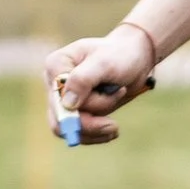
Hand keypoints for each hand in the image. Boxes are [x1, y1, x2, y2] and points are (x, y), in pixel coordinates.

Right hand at [44, 22, 157, 141]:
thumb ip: (83, 80)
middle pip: (61, 119)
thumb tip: (67, 104)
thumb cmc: (120, 55)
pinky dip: (96, 134)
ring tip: (115, 124)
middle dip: (91, 123)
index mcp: (56, 66)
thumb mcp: (105, 63)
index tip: (114, 98)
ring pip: (70, 129)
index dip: (81, 111)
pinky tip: (111, 130)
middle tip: (114, 126)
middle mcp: (54, 83)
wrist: (135, 58)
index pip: (58, 100)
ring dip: (96, 128)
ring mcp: (63, 98)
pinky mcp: (75, 110)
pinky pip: (78, 132)